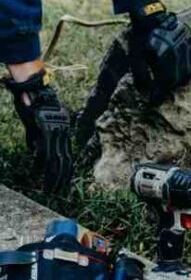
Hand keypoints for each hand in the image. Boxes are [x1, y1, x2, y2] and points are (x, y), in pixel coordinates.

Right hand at [4, 70, 72, 193]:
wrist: (34, 86)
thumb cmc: (34, 104)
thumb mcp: (36, 124)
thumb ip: (35, 139)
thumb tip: (34, 152)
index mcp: (62, 132)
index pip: (68, 157)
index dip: (66, 172)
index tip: (64, 185)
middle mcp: (62, 133)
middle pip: (65, 161)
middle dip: (61, 179)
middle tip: (56, 192)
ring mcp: (55, 131)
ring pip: (56, 159)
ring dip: (51, 176)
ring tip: (47, 188)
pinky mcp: (46, 128)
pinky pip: (44, 149)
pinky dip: (39, 162)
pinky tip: (36, 171)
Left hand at [128, 1, 190, 103]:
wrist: (149, 16)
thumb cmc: (140, 37)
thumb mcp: (135, 55)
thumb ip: (141, 75)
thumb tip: (147, 93)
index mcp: (165, 52)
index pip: (166, 80)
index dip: (160, 93)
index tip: (154, 101)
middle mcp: (179, 48)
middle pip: (179, 77)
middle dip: (169, 88)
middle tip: (160, 94)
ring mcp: (187, 42)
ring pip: (188, 70)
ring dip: (179, 80)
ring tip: (169, 85)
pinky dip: (188, 69)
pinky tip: (181, 74)